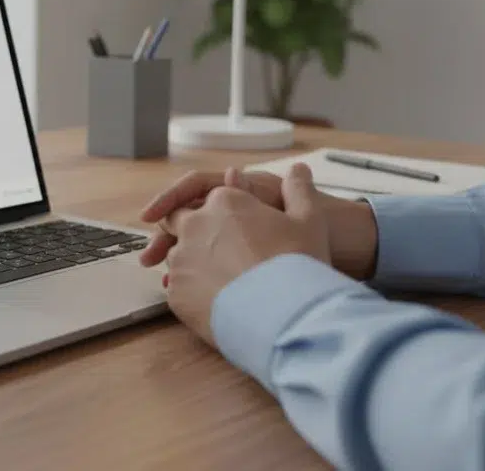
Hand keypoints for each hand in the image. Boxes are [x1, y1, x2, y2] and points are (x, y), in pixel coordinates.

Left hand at [157, 164, 330, 342]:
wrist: (284, 314)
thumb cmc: (297, 263)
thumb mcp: (309, 220)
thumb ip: (299, 190)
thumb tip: (299, 169)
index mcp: (223, 201)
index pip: (204, 198)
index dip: (216, 212)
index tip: (227, 225)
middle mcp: (194, 225)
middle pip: (177, 220)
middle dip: (189, 230)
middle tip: (214, 252)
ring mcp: (181, 260)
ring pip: (175, 256)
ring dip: (190, 263)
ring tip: (219, 282)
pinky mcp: (176, 293)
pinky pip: (177, 288)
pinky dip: (190, 291)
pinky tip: (214, 302)